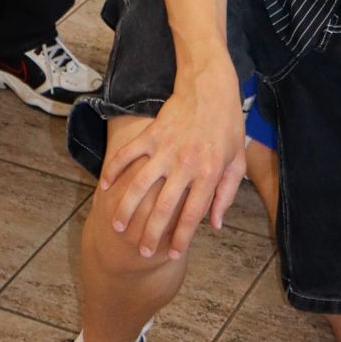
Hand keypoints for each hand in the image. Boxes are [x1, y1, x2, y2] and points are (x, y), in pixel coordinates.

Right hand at [99, 60, 245, 258]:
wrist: (211, 87)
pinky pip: (128, 155)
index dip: (182, 238)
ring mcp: (166, 148)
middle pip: (164, 207)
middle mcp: (186, 163)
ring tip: (118, 227)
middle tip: (142, 251)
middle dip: (151, 234)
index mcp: (209, 172)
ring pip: (140, 185)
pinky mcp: (151, 134)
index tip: (173, 254)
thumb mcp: (236, 161)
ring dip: (127, 209)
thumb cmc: (227, 125)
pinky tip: (104, 187)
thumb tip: (215, 225)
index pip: (193, 214)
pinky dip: (114, 170)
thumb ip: (226, 194)